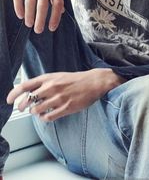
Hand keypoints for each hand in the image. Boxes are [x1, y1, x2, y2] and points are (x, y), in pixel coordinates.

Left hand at [7, 69, 124, 120]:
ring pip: (37, 110)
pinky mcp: (66, 107)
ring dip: (35, 112)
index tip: (8, 100)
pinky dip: (44, 118)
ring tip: (38, 111)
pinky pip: (48, 117)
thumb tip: (29, 93)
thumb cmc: (74, 80)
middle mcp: (52, 87)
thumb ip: (43, 83)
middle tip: (24, 108)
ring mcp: (59, 98)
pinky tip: (46, 115)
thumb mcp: (57, 77)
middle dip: (24, 106)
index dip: (14, 93)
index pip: (26, 85)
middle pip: (29, 100)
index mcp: (49, 78)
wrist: (93, 82)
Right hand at [10, 0, 63, 32]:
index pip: (57, 2)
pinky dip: (18, 6)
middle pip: (43, 3)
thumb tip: (60, 11)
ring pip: (29, 0)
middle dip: (41, 20)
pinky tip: (19, 14)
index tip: (51, 28)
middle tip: (38, 30)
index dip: (55, 17)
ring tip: (29, 24)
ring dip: (29, 15)